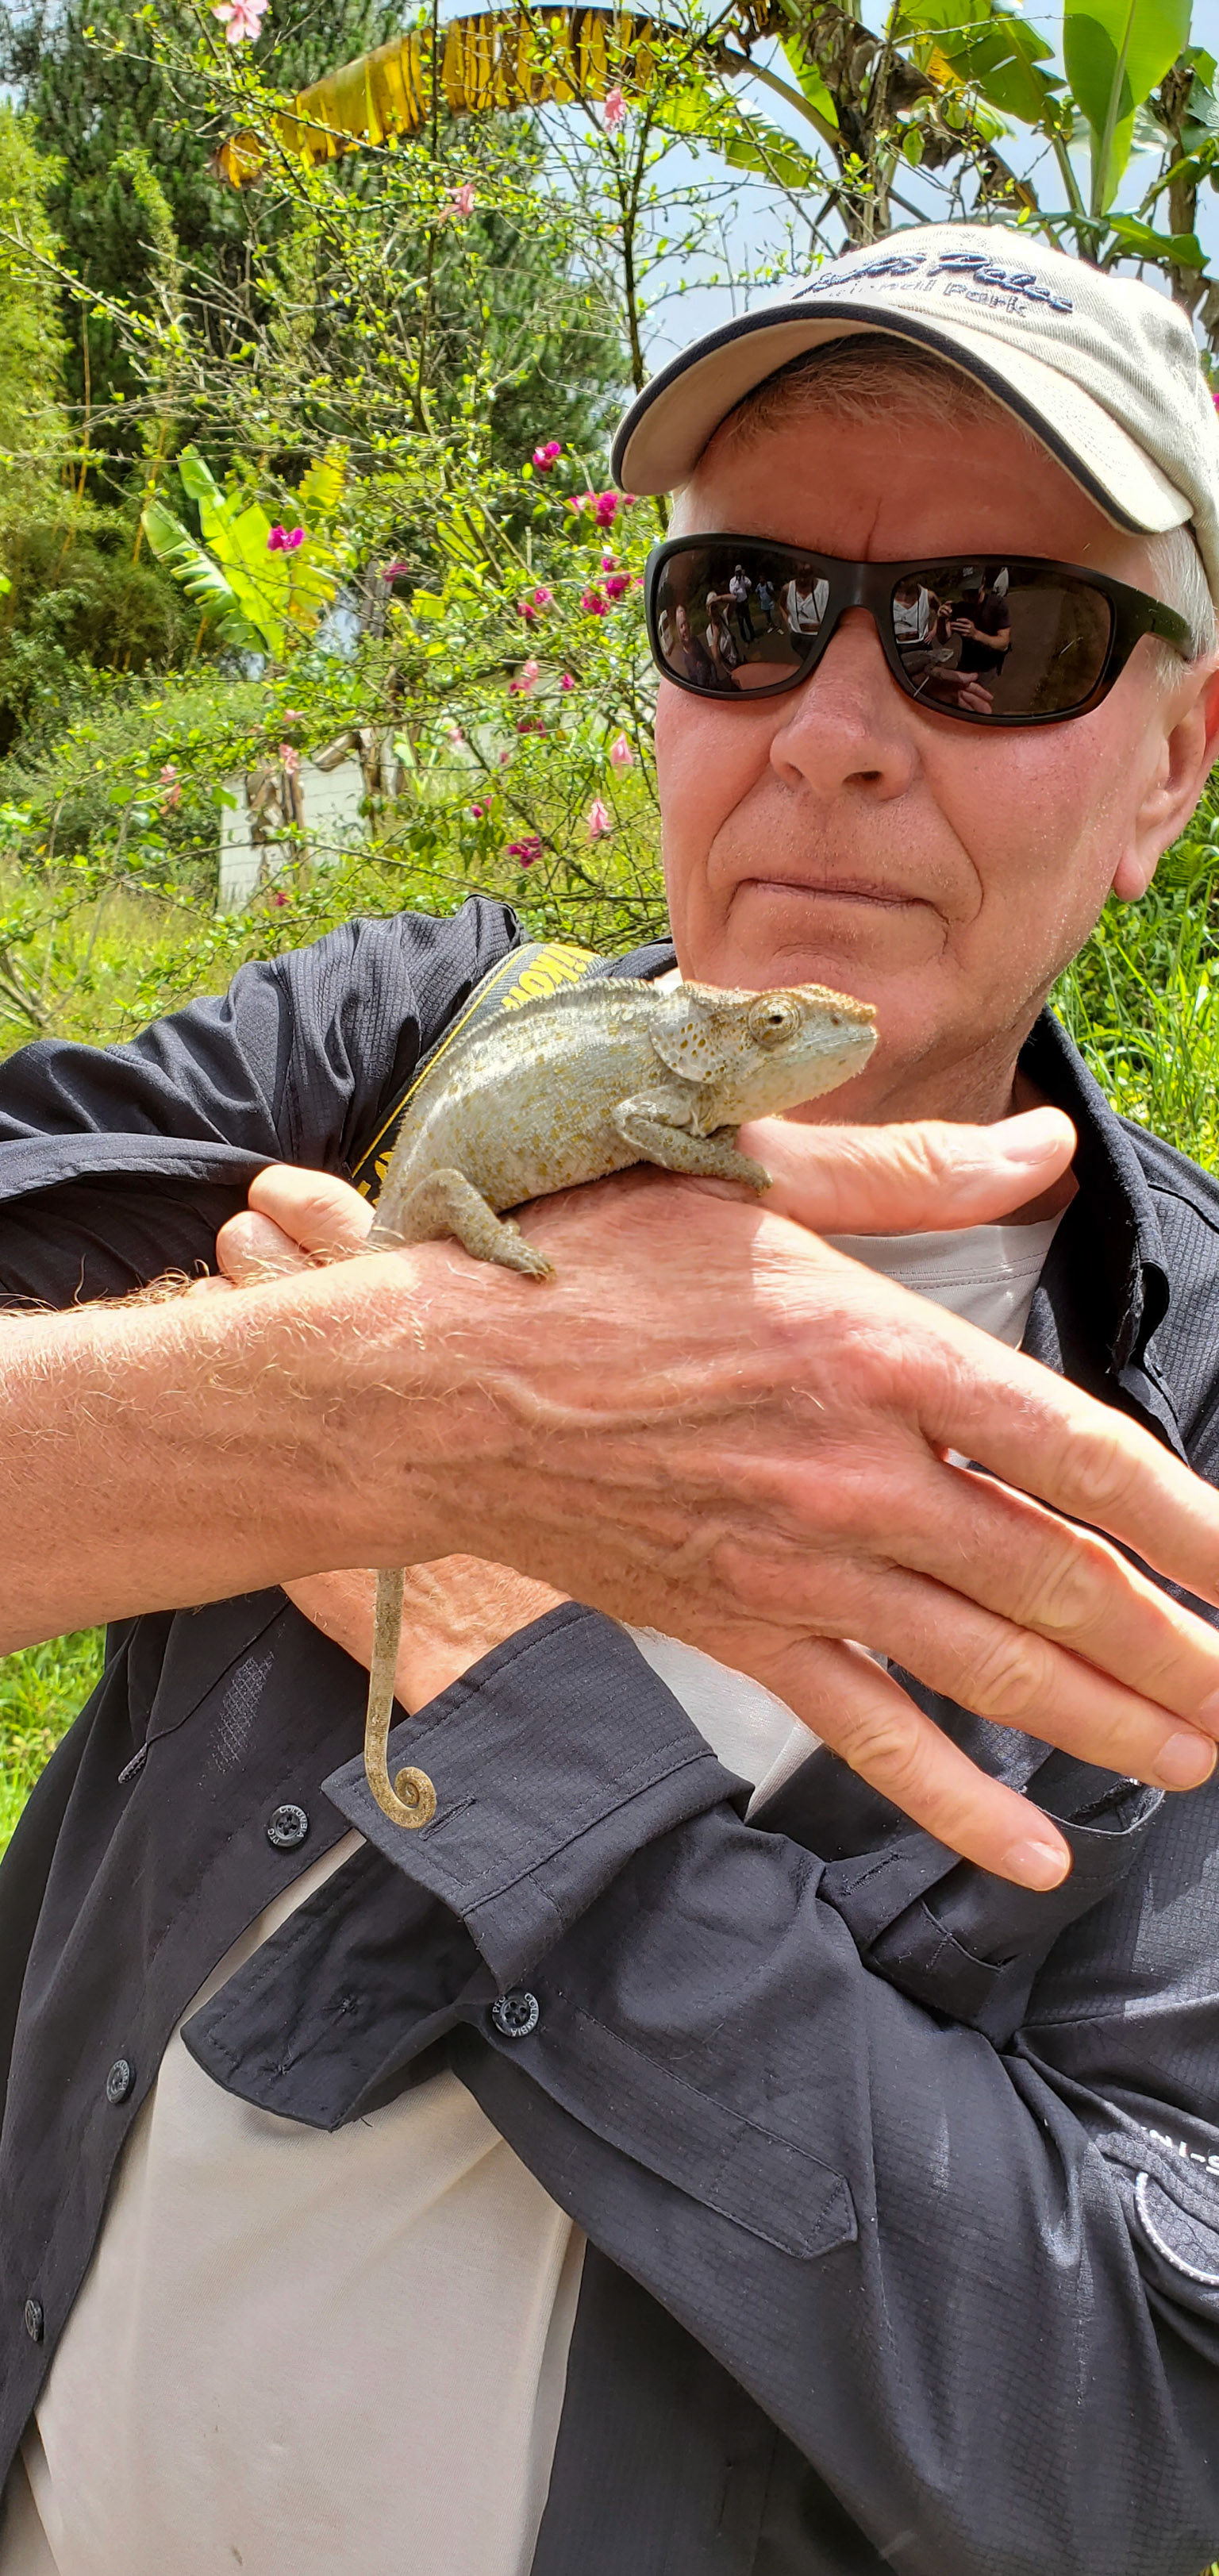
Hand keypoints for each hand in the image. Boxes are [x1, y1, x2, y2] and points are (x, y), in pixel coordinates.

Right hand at [218, 1117, 1218, 1889]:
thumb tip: (1044, 1151)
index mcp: (879, 1350)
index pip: (1078, 1453)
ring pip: (987, 1665)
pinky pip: (868, 1731)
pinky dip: (956, 1798)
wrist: (432, 1389)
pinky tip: (1037, 1852)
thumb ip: (911, 1174)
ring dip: (1105, 1719)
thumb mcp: (750, 1180)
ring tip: (1195, 1756)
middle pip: (1056, 1580)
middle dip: (1173, 1645)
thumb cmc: (584, 1263)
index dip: (1188, 1522)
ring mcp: (800, 1569)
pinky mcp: (740, 1631)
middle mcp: (860, 1476)